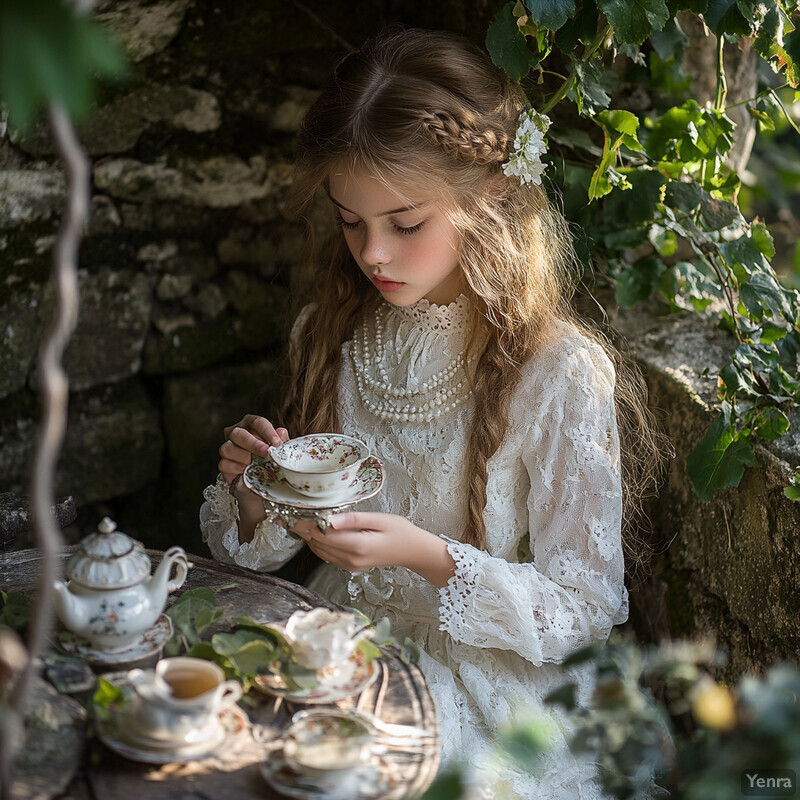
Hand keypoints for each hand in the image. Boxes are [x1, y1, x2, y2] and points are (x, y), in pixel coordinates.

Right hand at [218, 414, 288, 483]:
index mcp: (251, 425)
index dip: (267, 431)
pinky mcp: (224, 464)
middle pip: (238, 433)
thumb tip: (281, 432)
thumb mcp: (279, 449)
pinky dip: (234, 467)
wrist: (262, 480)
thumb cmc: (270, 458)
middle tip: (266, 453)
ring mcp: (228, 448)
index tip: (276, 442)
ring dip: (242, 456)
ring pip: (227, 448)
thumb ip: (281, 440)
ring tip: (254, 463)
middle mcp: (237, 433)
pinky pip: (224, 464)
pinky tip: (244, 470)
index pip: (257, 422)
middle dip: (253, 444)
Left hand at [292, 512, 455, 586]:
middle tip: (289, 514)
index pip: (323, 535)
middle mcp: (351, 559)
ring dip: (309, 537)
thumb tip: (329, 519)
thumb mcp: (380, 519)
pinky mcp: (351, 566)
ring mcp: (350, 565)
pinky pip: (328, 556)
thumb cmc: (400, 532)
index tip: (290, 515)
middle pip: (318, 544)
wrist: (413, 552)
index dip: (305, 525)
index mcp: (357, 546)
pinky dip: (318, 544)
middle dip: (303, 530)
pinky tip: (315, 532)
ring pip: (320, 551)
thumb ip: (353, 519)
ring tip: (297, 521)